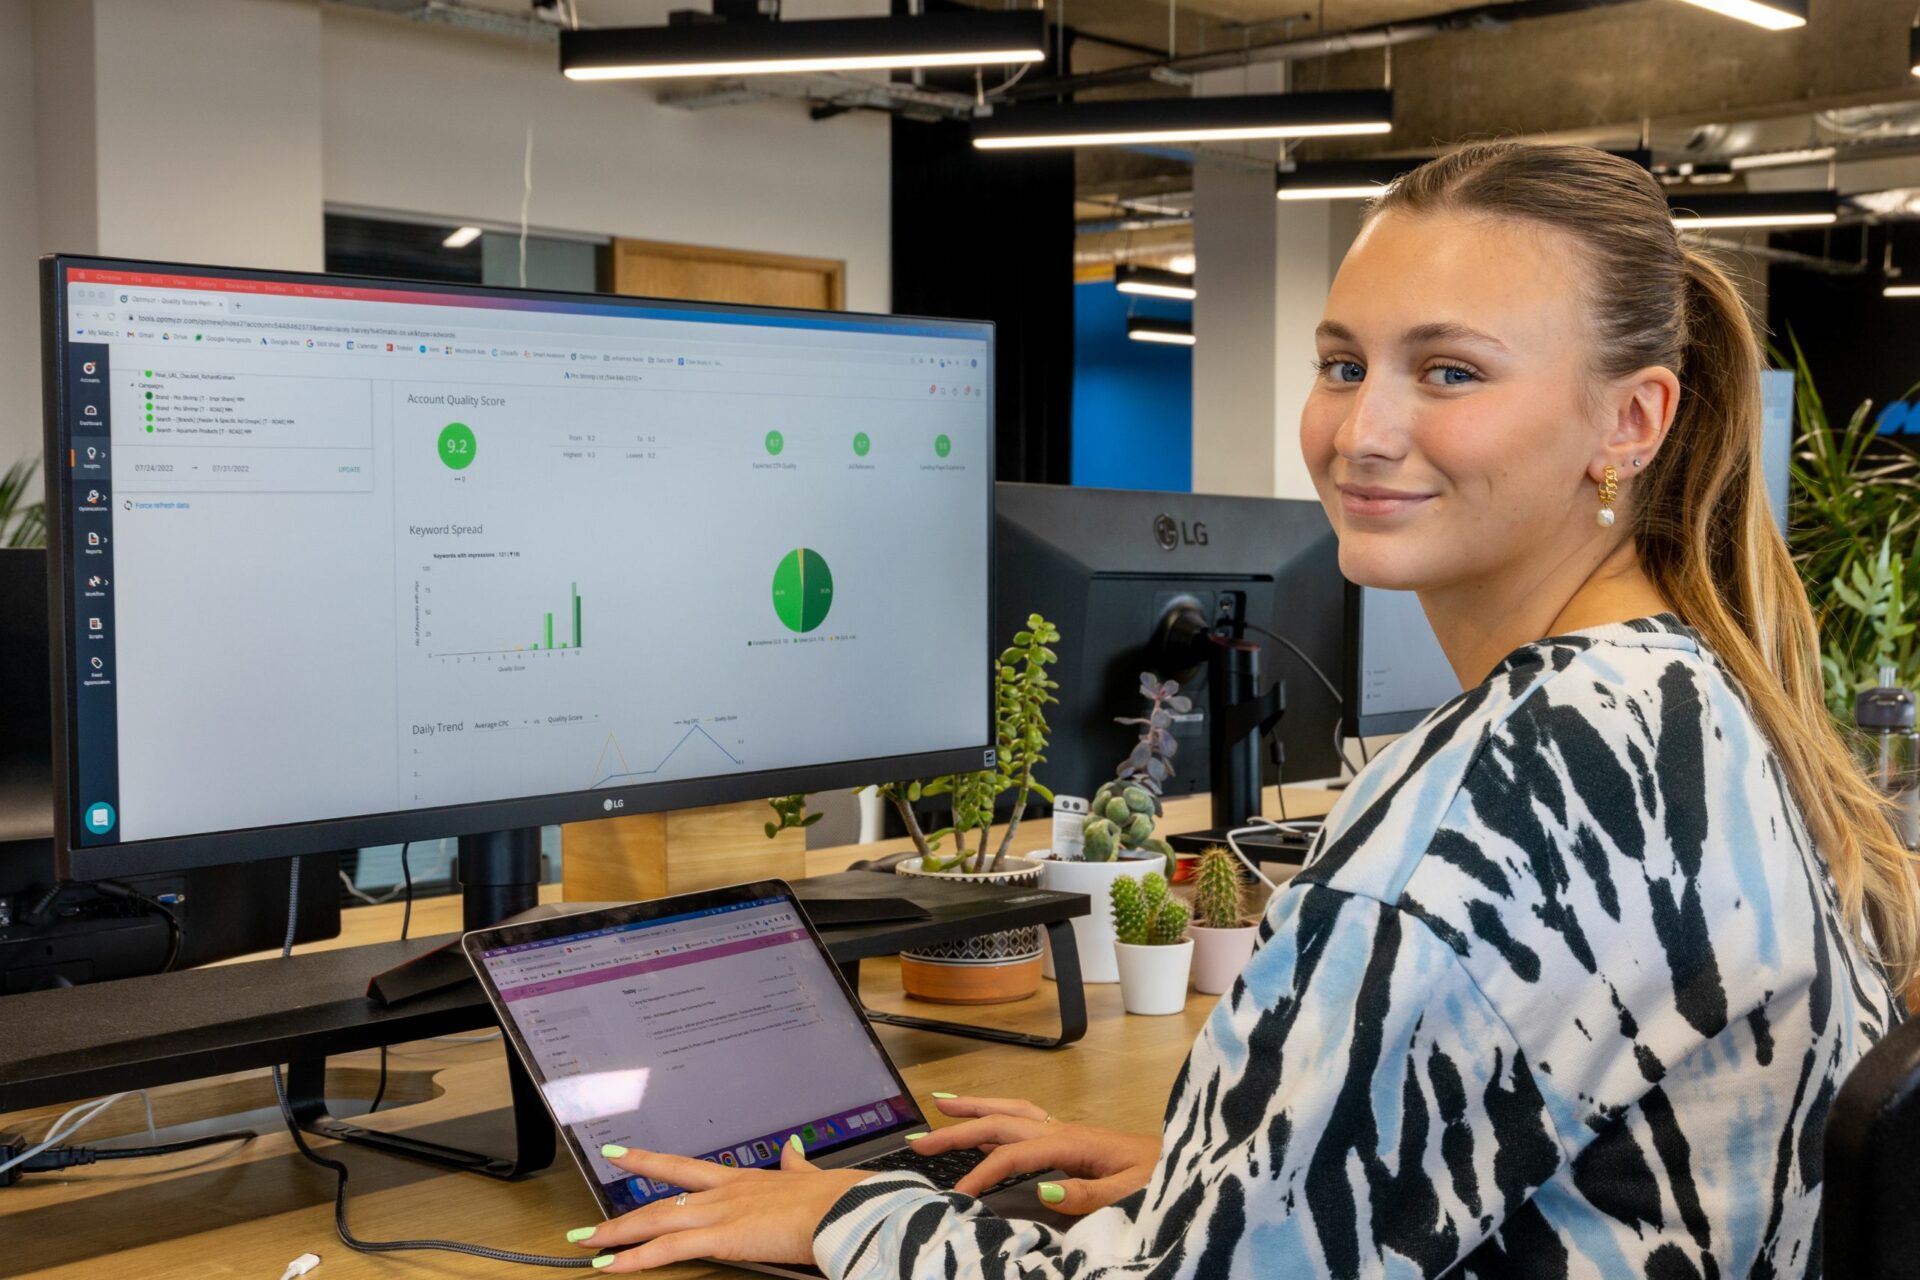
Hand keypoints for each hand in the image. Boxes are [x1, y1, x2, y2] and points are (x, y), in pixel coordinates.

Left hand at [570, 1137, 869, 1270]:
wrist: (843, 1208)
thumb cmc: (834, 1197)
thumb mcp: (808, 1176)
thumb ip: (795, 1166)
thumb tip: (792, 1150)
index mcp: (743, 1179)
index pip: (685, 1168)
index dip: (650, 1162)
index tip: (620, 1154)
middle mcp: (724, 1191)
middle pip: (660, 1198)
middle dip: (622, 1212)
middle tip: (588, 1223)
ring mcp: (719, 1212)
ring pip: (655, 1221)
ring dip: (617, 1235)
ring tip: (587, 1245)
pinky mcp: (720, 1237)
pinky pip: (667, 1249)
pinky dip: (635, 1258)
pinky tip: (611, 1266)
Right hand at [915, 1095, 1159, 1214]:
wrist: (1194, 1167)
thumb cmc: (1167, 1182)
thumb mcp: (1134, 1195)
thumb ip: (1089, 1194)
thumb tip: (1041, 1187)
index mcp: (1076, 1143)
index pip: (1017, 1155)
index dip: (983, 1173)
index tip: (957, 1197)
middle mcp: (1068, 1130)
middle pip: (1003, 1122)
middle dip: (959, 1127)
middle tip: (919, 1139)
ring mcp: (1070, 1132)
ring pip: (1012, 1113)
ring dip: (976, 1109)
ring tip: (941, 1105)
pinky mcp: (1076, 1141)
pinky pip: (1027, 1123)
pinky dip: (999, 1119)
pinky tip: (988, 1126)